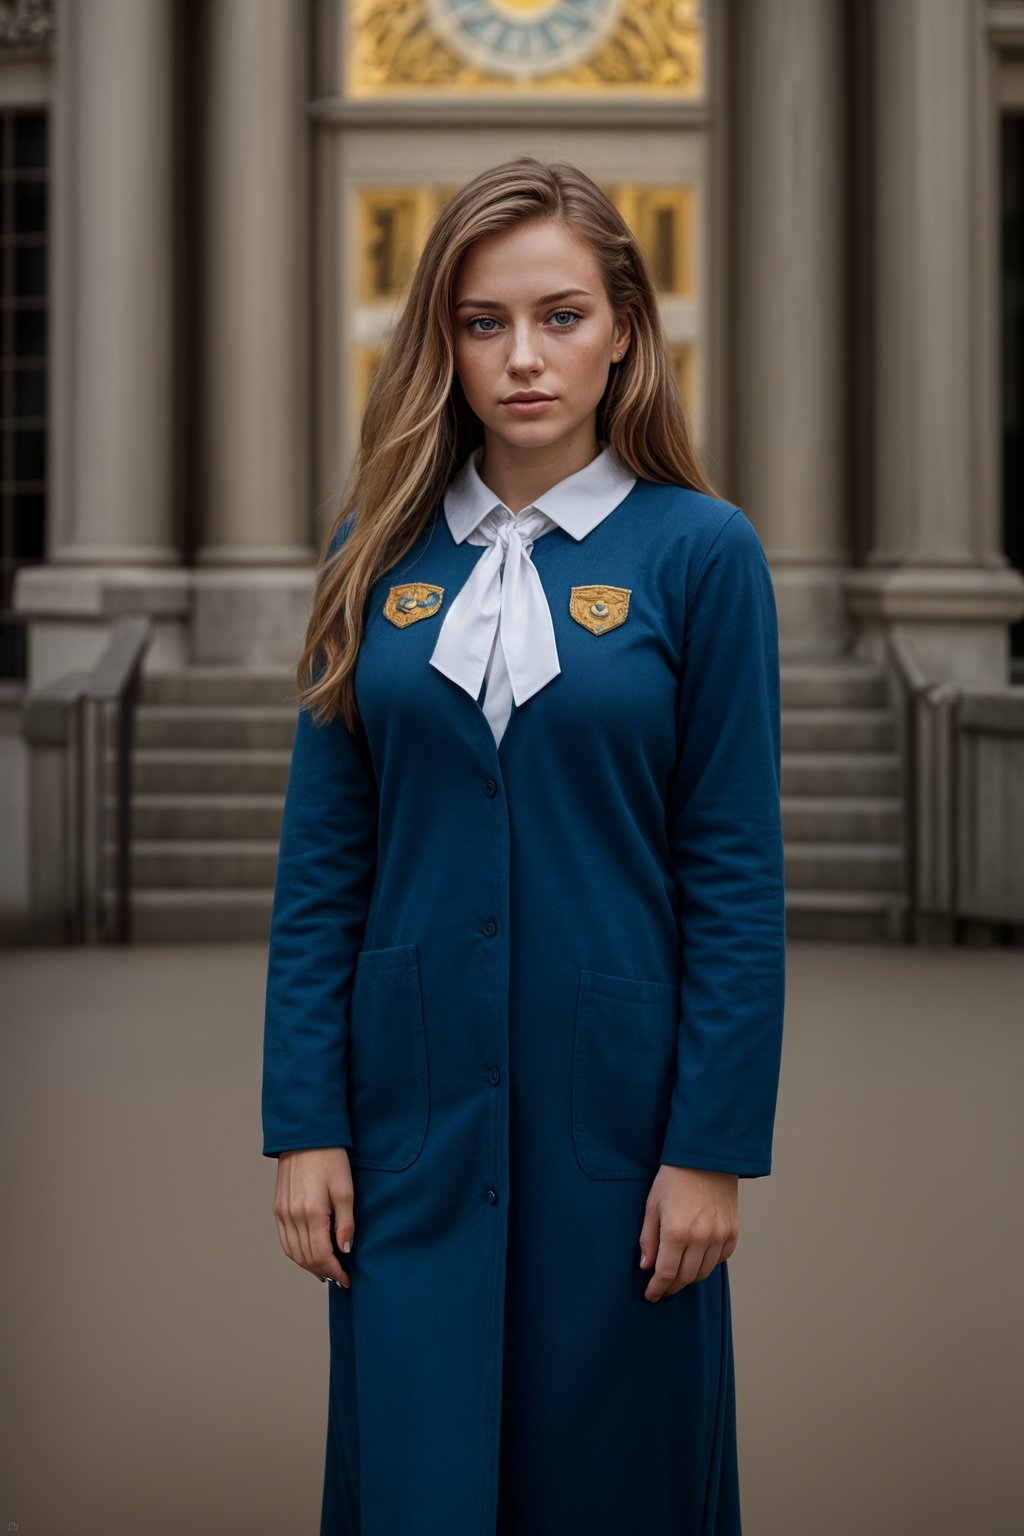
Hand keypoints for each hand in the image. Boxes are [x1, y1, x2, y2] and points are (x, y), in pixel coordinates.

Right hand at [272, 1147, 354, 1289]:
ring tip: (326, 1271)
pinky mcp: (277, 1209)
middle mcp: (293, 1216)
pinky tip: (309, 1256)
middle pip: (306, 1258)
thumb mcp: (346, 1190)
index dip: (335, 1272)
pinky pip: (285, 1241)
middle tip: (339, 1277)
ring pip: (293, 1253)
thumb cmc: (331, 1160)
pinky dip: (296, 1254)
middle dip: (324, 1272)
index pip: (322, 1255)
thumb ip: (346, 1223)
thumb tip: (345, 1251)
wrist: (306, 1138)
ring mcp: (282, 1213)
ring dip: (309, 1266)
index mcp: (312, 1213)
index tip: (347, 1280)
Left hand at [638, 1166, 738, 1300]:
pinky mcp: (732, 1232)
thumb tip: (646, 1267)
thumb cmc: (674, 1178)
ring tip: (678, 1276)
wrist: (706, 1157)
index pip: (666, 1274)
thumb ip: (648, 1239)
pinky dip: (707, 1264)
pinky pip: (720, 1259)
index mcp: (676, 1232)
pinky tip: (697, 1259)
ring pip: (704, 1272)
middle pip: (685, 1278)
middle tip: (662, 1288)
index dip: (657, 1289)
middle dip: (672, 1287)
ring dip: (689, 1278)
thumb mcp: (652, 1205)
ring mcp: (719, 1236)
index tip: (651, 1295)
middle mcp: (700, 1238)